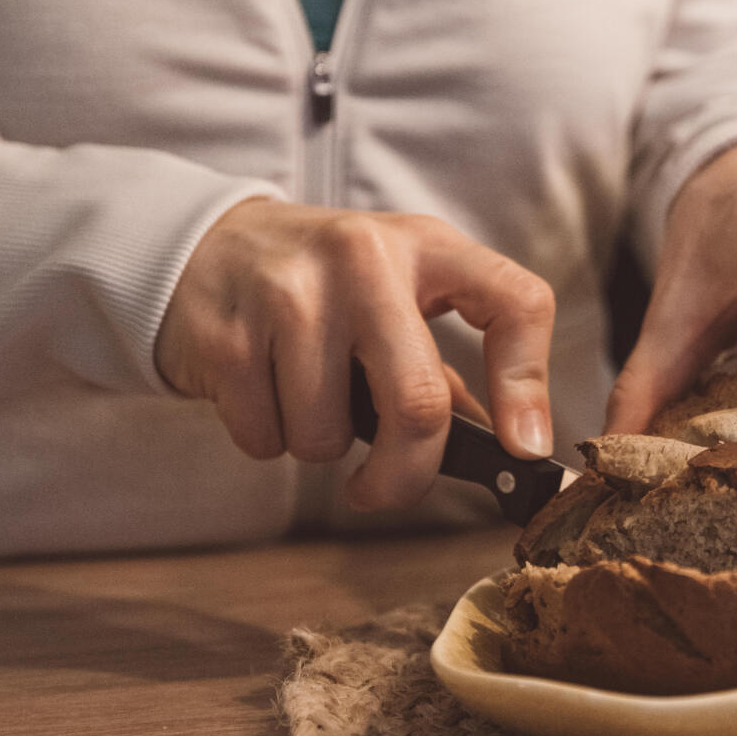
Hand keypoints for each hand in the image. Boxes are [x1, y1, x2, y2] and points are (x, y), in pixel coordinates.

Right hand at [156, 199, 554, 510]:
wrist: (207, 248)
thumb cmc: (328, 288)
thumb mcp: (400, 296)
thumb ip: (448, 370)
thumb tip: (507, 455)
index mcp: (428, 246)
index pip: (516, 302)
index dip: (529, 387)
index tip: (524, 450)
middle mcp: (364, 257)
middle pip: (418, 402)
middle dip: (408, 474)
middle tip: (387, 489)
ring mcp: (290, 292)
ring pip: (330, 435)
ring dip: (322, 445)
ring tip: (307, 396)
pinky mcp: (228, 334)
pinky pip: (267, 438)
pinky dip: (269, 438)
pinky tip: (261, 389)